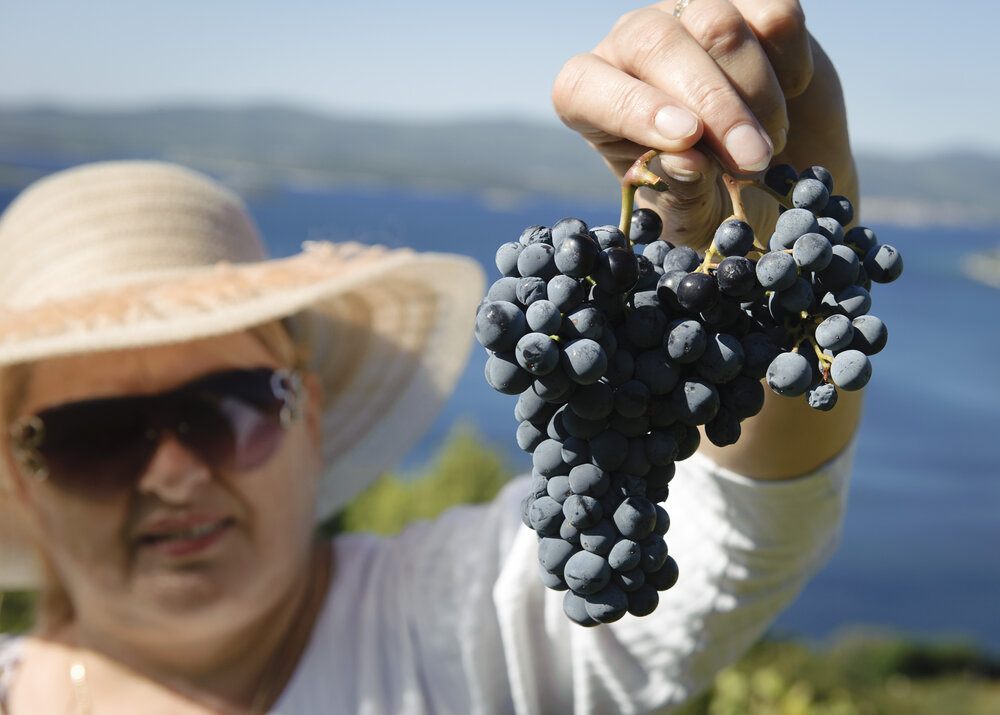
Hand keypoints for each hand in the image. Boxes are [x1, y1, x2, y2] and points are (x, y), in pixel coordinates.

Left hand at [552, 0, 855, 251]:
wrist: (781, 177)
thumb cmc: (716, 202)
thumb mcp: (692, 216)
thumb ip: (682, 192)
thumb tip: (686, 161)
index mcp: (591, 101)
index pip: (584, 85)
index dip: (632, 108)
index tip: (685, 140)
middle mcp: (630, 48)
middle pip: (658, 43)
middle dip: (713, 106)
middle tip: (752, 161)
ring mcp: (688, 16)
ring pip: (718, 24)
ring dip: (755, 93)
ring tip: (767, 145)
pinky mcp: (750, 4)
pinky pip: (774, 15)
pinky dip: (792, 64)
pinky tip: (788, 97)